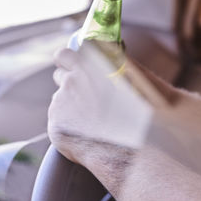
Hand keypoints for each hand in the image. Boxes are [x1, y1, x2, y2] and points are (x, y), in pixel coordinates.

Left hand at [47, 46, 155, 164]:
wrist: (137, 146)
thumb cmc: (144, 112)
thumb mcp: (137, 78)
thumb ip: (117, 66)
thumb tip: (112, 59)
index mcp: (90, 63)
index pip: (65, 55)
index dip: (68, 62)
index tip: (72, 68)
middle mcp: (73, 78)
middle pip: (59, 75)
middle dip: (68, 82)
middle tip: (83, 96)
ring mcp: (62, 101)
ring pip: (60, 100)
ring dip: (71, 106)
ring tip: (92, 122)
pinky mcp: (56, 123)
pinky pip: (58, 121)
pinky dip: (69, 126)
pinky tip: (87, 135)